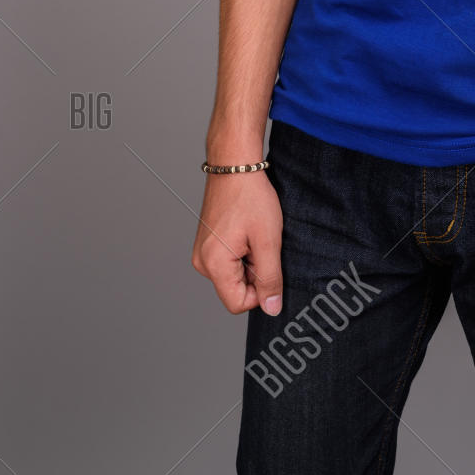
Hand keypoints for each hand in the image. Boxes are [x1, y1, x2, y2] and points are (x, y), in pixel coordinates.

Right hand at [191, 172, 283, 314]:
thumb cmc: (250, 197)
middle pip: (235, 291)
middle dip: (255, 273)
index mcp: (214, 265)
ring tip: (254, 234)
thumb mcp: (269, 240)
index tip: (268, 264)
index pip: (238, 304)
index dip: (260, 292)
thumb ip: (270, 278)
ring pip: (234, 276)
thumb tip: (272, 309)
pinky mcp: (207, 244)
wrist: (235, 165)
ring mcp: (203, 253)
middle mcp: (202, 263)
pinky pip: (229, 262)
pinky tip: (247, 231)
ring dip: (250, 262)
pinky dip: (243, 252)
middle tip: (261, 243)